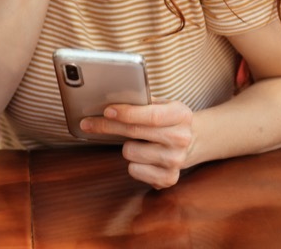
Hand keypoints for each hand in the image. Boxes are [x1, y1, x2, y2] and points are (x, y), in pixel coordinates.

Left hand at [80, 100, 195, 188]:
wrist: (191, 142)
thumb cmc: (168, 120)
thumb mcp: (162, 105)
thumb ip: (142, 102)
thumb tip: (110, 101)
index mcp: (181, 114)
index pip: (151, 115)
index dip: (127, 113)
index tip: (107, 111)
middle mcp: (182, 138)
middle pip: (135, 132)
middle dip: (108, 126)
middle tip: (88, 123)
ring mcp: (176, 160)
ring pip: (130, 152)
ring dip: (128, 146)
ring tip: (139, 142)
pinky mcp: (169, 178)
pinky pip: (134, 171)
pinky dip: (133, 164)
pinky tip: (143, 158)